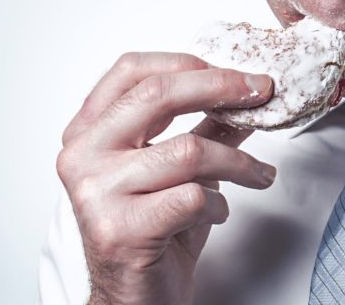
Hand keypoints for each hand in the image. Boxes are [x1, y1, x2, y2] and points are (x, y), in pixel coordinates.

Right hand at [56, 52, 275, 304]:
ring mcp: (96, 193)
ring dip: (238, 163)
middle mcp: (82, 156)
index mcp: (88, 131)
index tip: (233, 73)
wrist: (135, 299)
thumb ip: (207, 127)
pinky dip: (220, 203)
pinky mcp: (121, 230)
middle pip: (158, 95)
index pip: (131, 70)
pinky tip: (217, 212)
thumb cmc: (154, 231)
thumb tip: (249, 91)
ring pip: (188, 151)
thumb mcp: (180, 168)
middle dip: (221, 88)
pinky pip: (193, 197)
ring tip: (259, 175)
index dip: (187, 62)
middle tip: (262, 92)